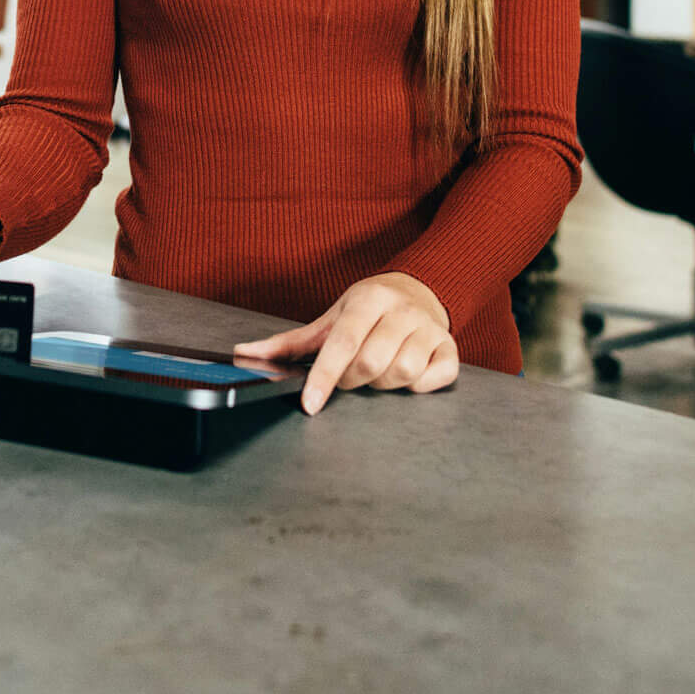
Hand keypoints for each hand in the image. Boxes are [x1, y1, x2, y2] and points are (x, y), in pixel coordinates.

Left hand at [233, 273, 457, 415]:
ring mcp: (430, 328)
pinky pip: (437, 377)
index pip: (343, 341)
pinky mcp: (450, 347)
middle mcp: (402, 310)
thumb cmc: (368, 309)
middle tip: (350, 375)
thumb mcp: (330, 318)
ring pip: (403, 373)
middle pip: (372, 362)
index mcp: (368, 299)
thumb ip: (289, 341)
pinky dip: (420, 386)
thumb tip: (243, 353)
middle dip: (353, 380)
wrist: (418, 289)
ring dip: (384, 384)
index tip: (310, 404)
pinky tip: (409, 376)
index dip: (324, 376)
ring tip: (378, 372)